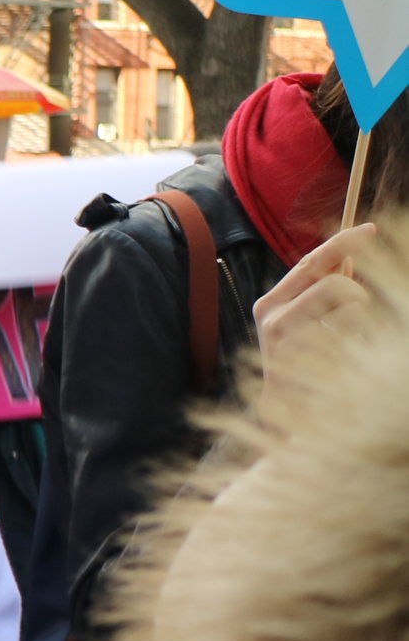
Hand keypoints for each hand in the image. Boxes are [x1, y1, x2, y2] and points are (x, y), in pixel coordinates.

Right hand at [256, 222, 376, 410]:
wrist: (285, 411)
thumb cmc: (301, 362)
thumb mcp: (302, 322)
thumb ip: (319, 289)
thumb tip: (347, 257)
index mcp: (270, 304)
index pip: (310, 262)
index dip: (343, 243)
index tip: (370, 230)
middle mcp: (273, 318)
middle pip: (335, 283)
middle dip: (358, 294)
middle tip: (356, 312)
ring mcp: (290, 341)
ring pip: (350, 307)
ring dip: (361, 321)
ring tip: (348, 340)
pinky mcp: (310, 359)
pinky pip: (355, 334)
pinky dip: (361, 340)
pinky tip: (348, 356)